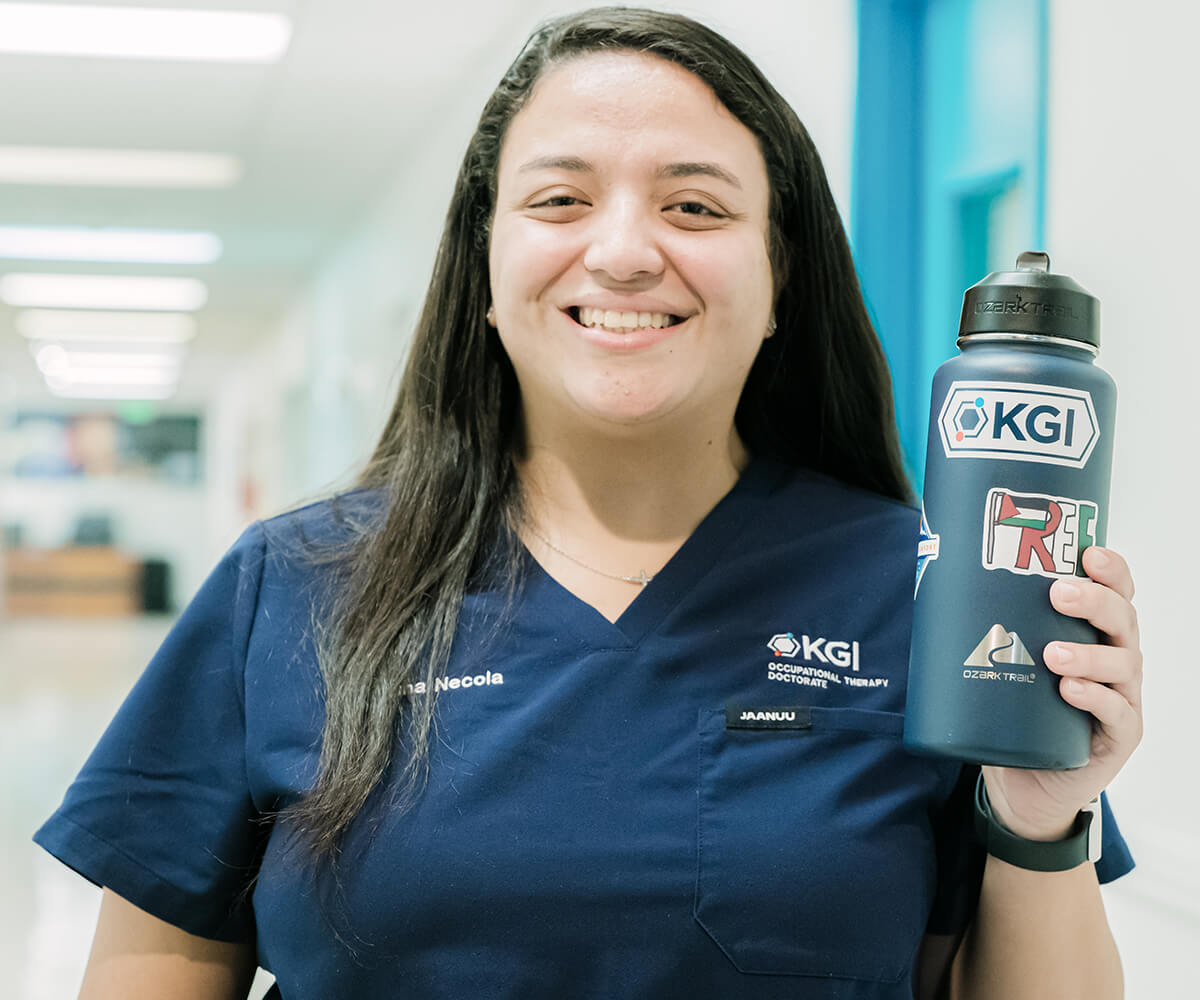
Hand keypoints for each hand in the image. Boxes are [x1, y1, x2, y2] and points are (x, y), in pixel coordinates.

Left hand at [981, 546, 1142, 841]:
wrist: (1023, 781)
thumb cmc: (1014, 710)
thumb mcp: (1001, 660)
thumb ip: (983, 625)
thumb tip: (928, 579)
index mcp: (1093, 632)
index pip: (1115, 592)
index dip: (1110, 569)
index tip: (1087, 553)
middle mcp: (1114, 658)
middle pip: (1122, 619)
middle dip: (1094, 601)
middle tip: (1057, 594)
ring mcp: (1121, 697)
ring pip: (1122, 664)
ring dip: (1088, 654)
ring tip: (1052, 653)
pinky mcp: (1117, 737)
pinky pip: (1116, 713)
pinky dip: (1094, 698)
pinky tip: (1069, 690)